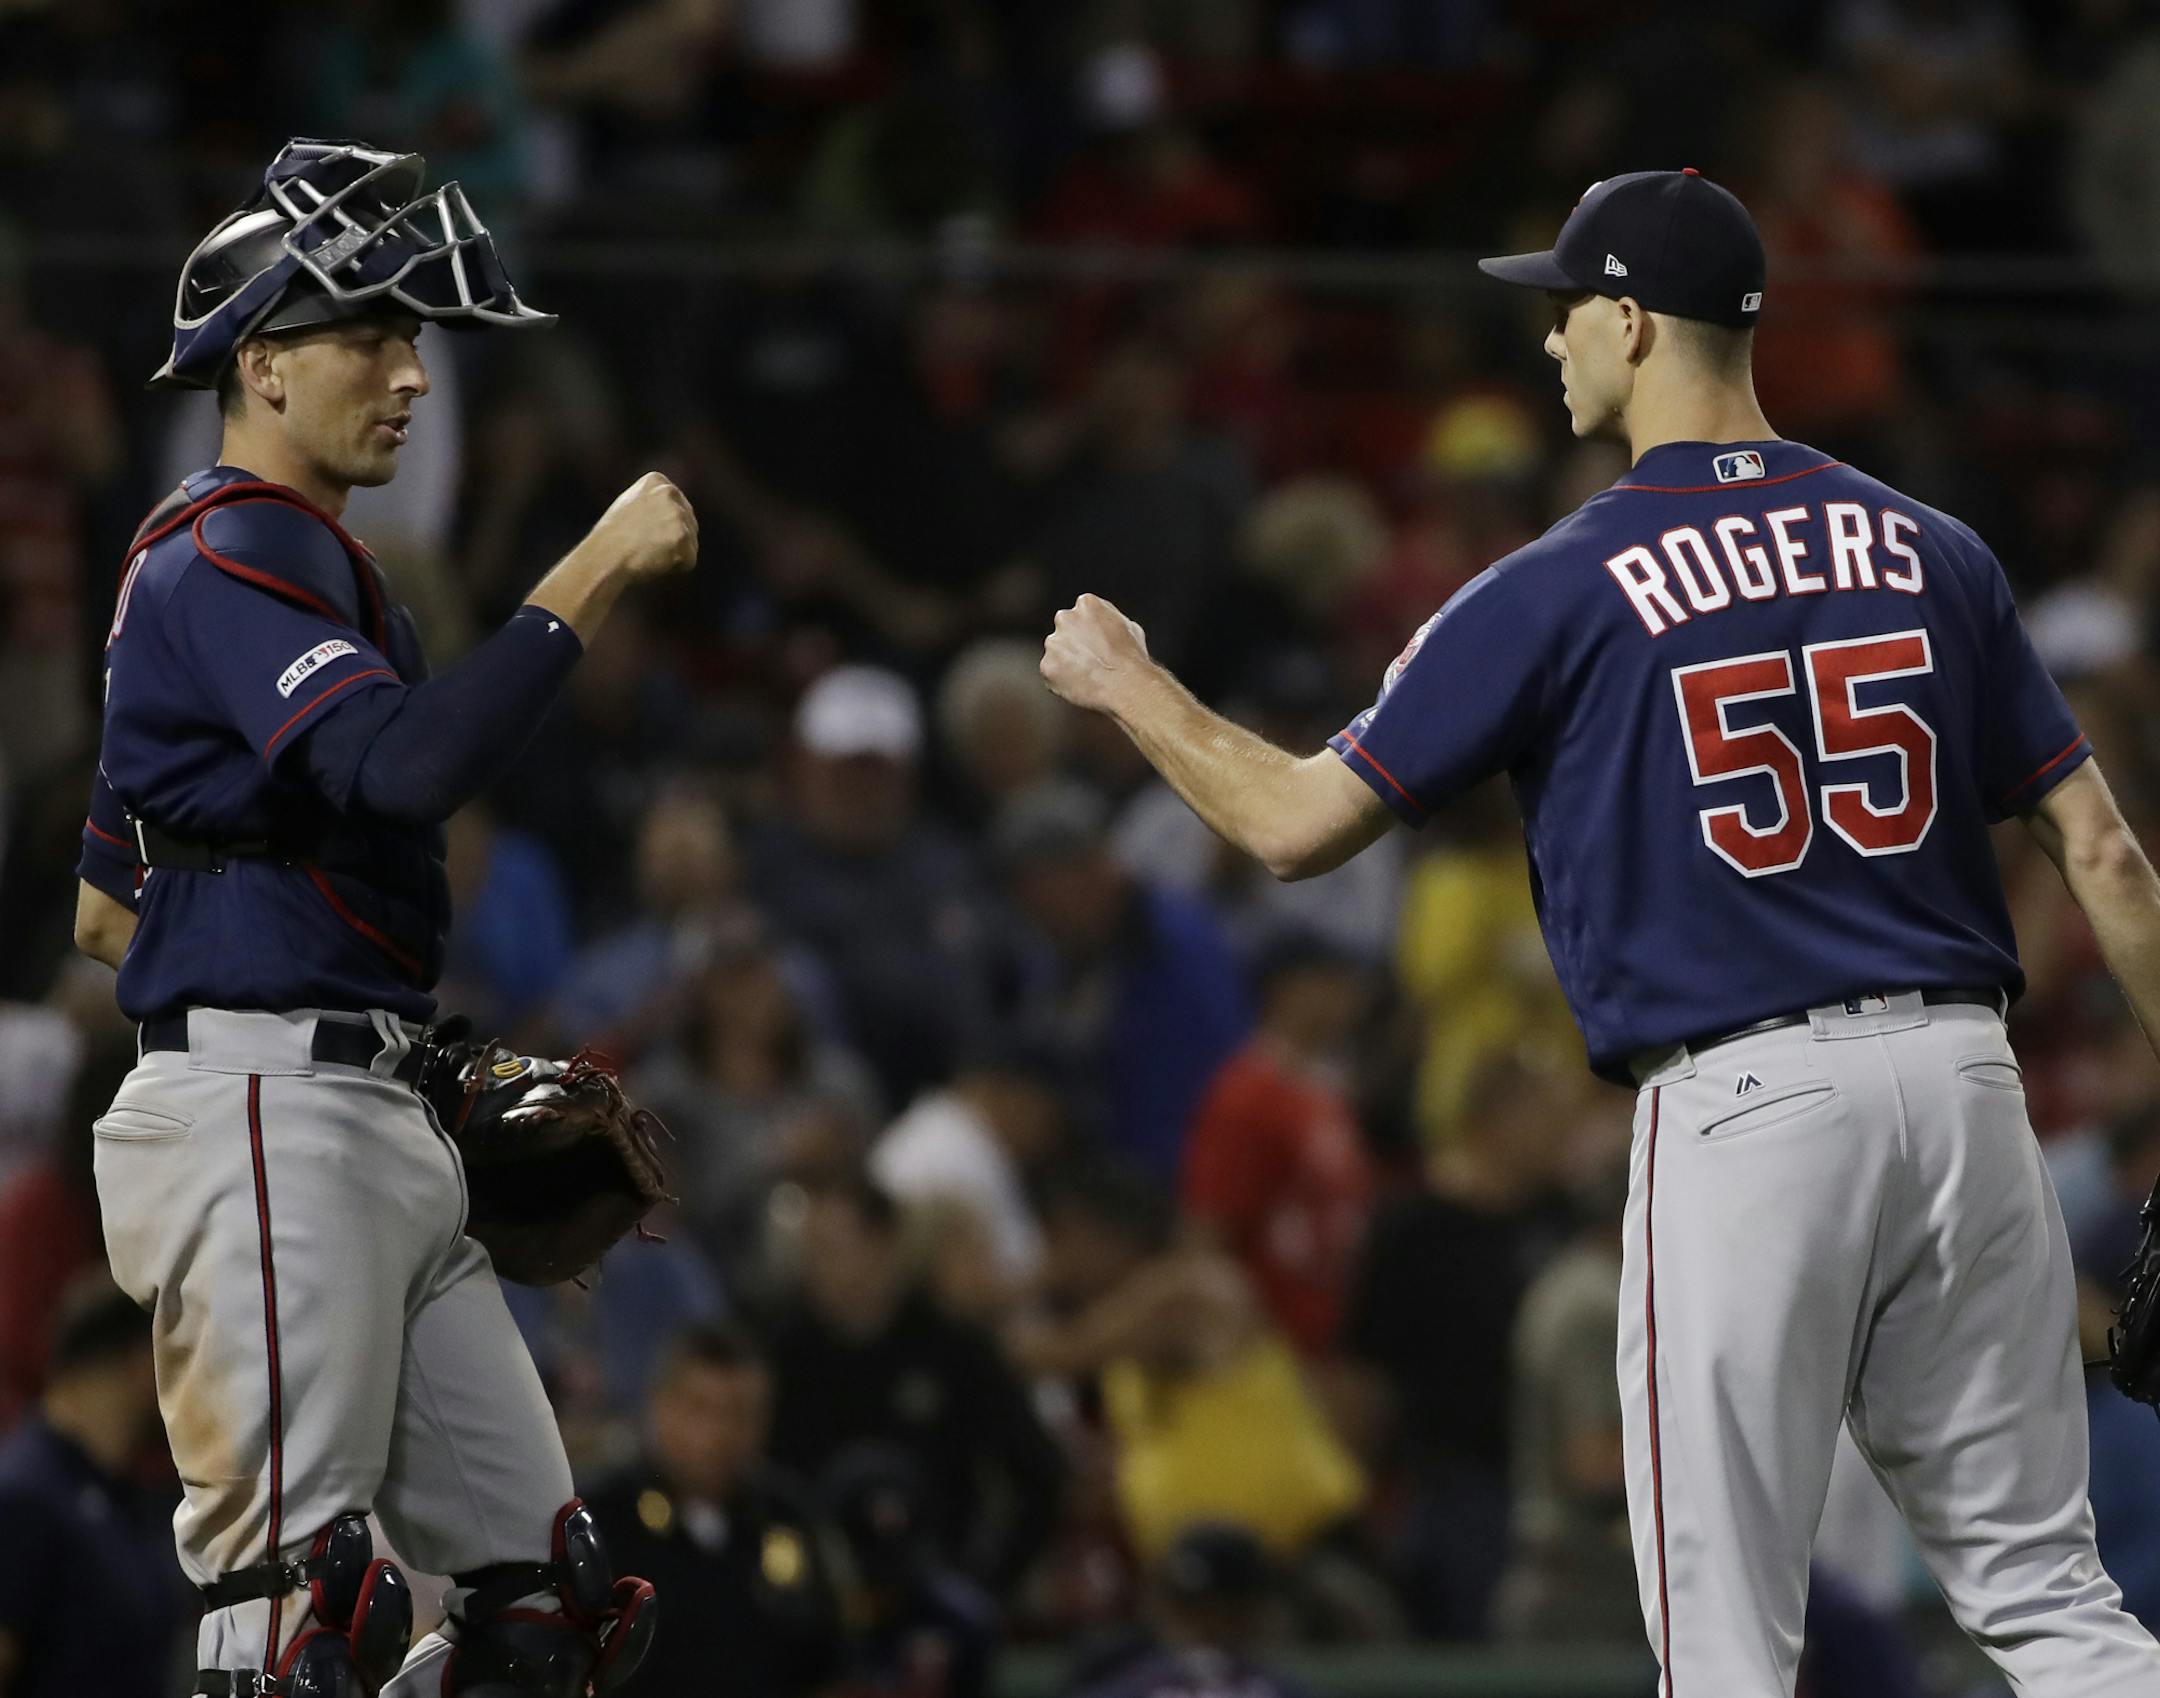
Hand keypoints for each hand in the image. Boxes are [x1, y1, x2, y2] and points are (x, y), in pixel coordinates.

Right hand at [588, 471, 697, 580]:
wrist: (604, 558)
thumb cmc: (611, 538)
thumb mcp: (630, 505)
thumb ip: (654, 502)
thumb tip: (676, 509)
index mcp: (657, 481)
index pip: (678, 507)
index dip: (662, 526)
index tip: (642, 531)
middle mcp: (670, 492)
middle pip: (689, 523)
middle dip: (672, 539)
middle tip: (645, 546)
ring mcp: (679, 515)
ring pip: (690, 543)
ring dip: (674, 554)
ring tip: (647, 552)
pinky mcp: (684, 538)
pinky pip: (689, 561)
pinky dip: (676, 567)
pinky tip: (654, 561)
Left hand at [1041, 594, 1152, 714]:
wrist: (1125, 685)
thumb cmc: (1132, 659)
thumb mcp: (1130, 627)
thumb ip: (1109, 620)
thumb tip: (1104, 624)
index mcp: (1086, 604)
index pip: (1081, 615)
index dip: (1090, 632)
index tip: (1098, 646)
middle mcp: (1065, 618)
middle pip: (1064, 631)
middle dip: (1074, 644)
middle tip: (1091, 661)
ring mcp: (1053, 642)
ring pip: (1056, 653)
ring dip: (1066, 662)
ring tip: (1089, 676)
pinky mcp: (1046, 666)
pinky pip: (1051, 673)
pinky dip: (1061, 681)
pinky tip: (1081, 686)